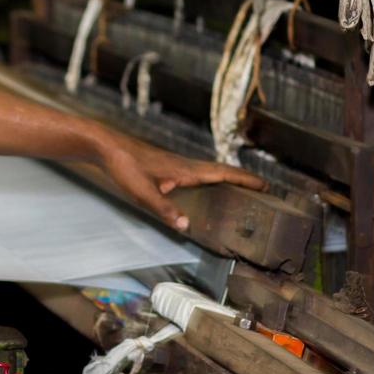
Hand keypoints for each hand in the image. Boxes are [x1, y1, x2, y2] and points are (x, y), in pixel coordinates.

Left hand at [94, 131, 266, 231]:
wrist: (107, 147)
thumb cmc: (125, 167)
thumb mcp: (143, 193)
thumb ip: (164, 209)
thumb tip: (185, 226)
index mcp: (185, 170)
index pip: (222, 173)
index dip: (245, 179)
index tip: (266, 184)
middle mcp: (185, 164)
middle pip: (221, 170)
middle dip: (243, 178)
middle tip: (262, 187)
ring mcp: (177, 164)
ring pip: (210, 170)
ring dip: (228, 176)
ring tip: (242, 187)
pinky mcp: (167, 166)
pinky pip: (198, 171)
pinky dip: (211, 177)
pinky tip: (205, 186)